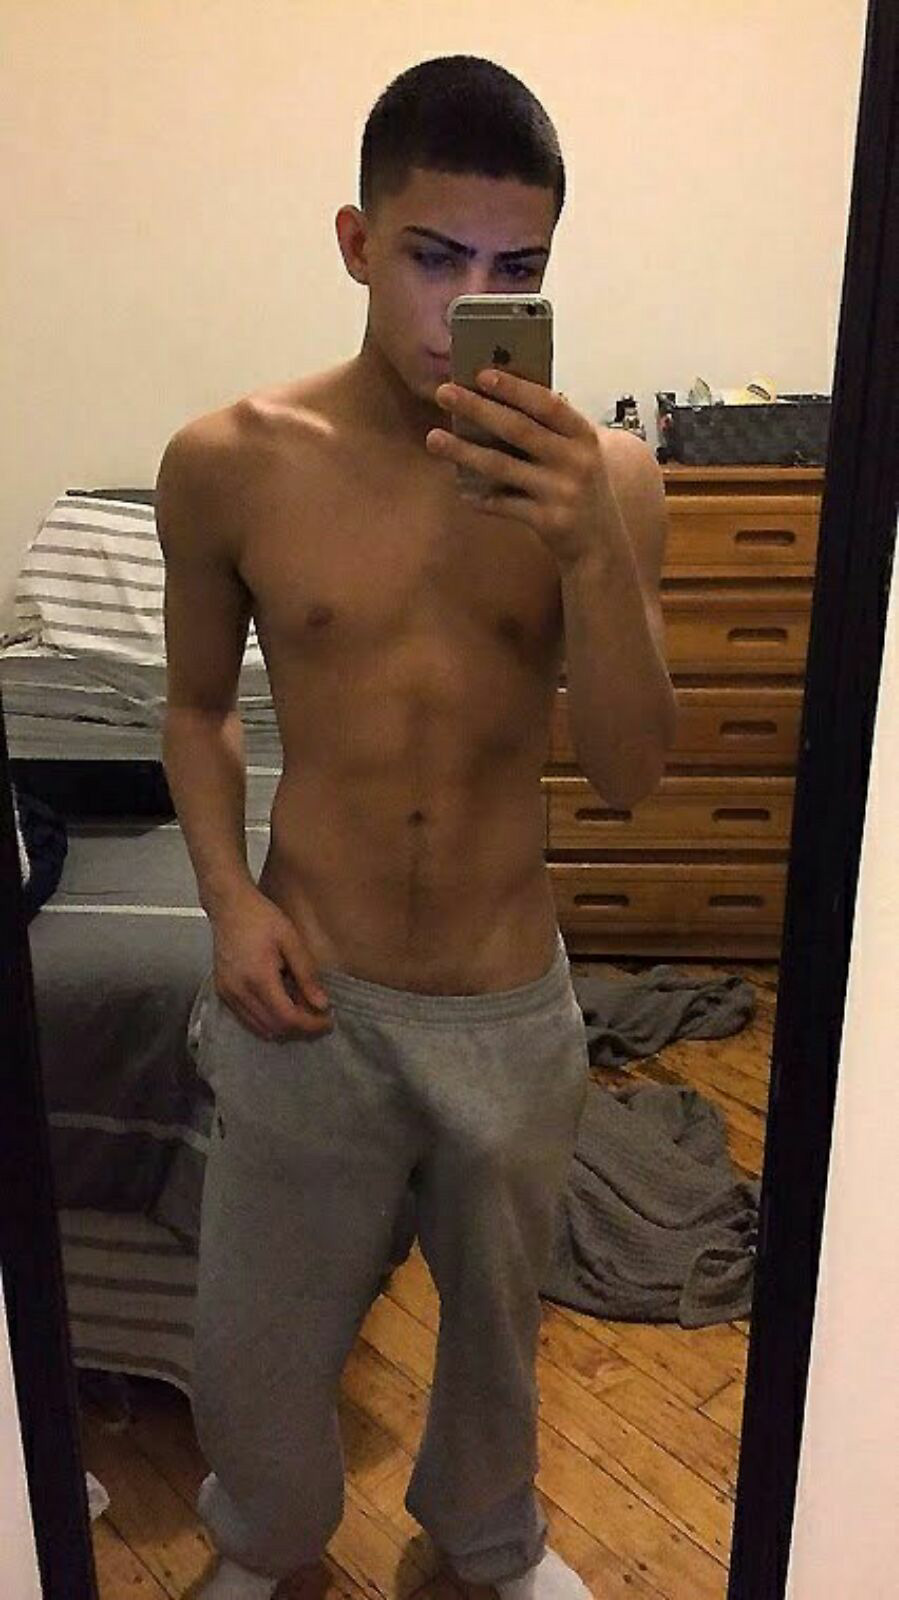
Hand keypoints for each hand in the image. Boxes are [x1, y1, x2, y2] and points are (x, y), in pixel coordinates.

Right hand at [211, 886, 333, 1040]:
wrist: (229, 906)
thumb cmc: (261, 918)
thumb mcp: (291, 941)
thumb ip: (307, 974)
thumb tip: (322, 1004)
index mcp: (258, 978)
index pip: (287, 1017)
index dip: (310, 1025)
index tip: (328, 1021)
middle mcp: (239, 992)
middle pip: (274, 1028)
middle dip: (300, 1029)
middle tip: (319, 1019)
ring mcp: (227, 994)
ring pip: (259, 1028)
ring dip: (283, 1027)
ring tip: (303, 1013)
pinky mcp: (222, 992)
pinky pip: (246, 1019)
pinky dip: (267, 1020)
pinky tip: (282, 1006)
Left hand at [426, 368, 611, 569]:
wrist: (603, 544)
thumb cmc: (582, 488)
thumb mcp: (579, 453)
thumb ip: (552, 428)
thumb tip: (502, 396)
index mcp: (583, 436)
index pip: (547, 403)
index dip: (515, 388)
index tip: (481, 374)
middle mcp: (575, 461)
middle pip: (518, 429)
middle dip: (478, 408)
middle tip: (443, 393)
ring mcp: (562, 492)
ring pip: (503, 467)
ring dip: (464, 451)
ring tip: (434, 439)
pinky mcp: (549, 521)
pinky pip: (504, 505)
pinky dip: (481, 498)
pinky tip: (461, 490)